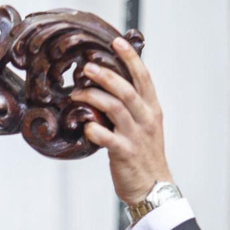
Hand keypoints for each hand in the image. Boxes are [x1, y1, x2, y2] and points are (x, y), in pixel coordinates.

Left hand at [70, 36, 174, 207]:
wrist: (153, 187)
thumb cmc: (144, 155)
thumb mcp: (144, 125)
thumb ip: (131, 106)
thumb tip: (109, 85)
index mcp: (152, 109)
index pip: (143, 78)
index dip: (131, 58)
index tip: (117, 41)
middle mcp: (146, 119)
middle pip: (127, 89)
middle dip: (107, 75)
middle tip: (87, 67)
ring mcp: (136, 136)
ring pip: (115, 108)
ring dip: (94, 97)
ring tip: (76, 93)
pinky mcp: (124, 153)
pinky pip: (105, 136)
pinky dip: (92, 128)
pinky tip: (83, 126)